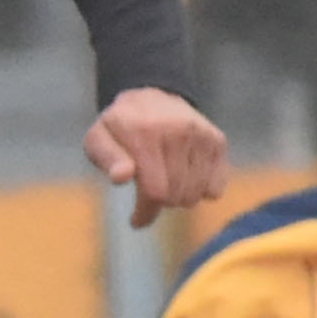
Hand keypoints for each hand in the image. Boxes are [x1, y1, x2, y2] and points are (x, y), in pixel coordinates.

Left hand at [83, 88, 223, 227]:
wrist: (152, 98)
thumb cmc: (120, 129)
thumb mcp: (98, 140)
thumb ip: (107, 159)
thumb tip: (121, 177)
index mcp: (145, 132)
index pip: (155, 191)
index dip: (145, 212)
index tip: (136, 219)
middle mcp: (179, 131)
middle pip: (176, 195)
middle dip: (160, 203)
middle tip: (149, 194)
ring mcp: (202, 135)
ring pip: (196, 194)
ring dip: (179, 198)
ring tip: (164, 183)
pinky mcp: (218, 141)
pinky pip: (216, 188)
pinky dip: (200, 191)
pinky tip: (184, 178)